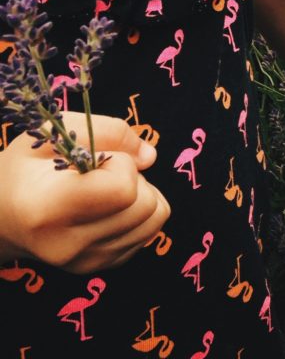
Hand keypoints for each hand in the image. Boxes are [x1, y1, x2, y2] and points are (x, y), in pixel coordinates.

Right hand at [0, 111, 169, 272]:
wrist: (1, 216)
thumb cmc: (26, 167)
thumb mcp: (54, 132)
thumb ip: (108, 132)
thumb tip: (149, 157)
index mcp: (50, 209)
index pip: (124, 189)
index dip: (121, 163)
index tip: (97, 159)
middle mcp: (68, 245)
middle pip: (146, 206)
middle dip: (135, 178)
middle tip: (102, 172)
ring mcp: (83, 262)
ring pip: (153, 222)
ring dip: (140, 195)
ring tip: (105, 188)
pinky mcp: (96, 268)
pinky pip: (146, 235)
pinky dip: (136, 215)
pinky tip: (105, 207)